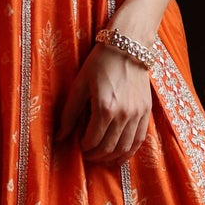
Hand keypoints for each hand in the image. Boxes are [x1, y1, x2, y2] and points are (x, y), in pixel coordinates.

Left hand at [55, 43, 151, 166]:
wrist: (127, 47)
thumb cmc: (99, 64)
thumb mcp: (79, 86)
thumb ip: (69, 114)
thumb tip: (58, 137)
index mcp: (104, 108)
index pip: (93, 140)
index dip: (84, 147)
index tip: (79, 146)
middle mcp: (123, 115)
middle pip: (109, 147)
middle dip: (96, 155)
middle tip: (88, 154)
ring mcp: (137, 114)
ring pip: (125, 148)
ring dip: (112, 157)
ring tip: (102, 157)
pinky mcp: (146, 111)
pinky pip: (139, 140)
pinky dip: (129, 151)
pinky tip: (120, 155)